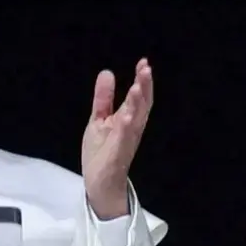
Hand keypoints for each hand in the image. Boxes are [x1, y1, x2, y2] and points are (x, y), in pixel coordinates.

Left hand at [82, 59, 152, 221]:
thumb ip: (103, 98)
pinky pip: (123, 140)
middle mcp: (132, 129)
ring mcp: (126, 142)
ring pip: (135, 120)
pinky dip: (126, 128)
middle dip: (144, 87)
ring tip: (137, 87)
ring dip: (137, 104)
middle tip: (146, 68)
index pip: (139, 97)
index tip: (143, 62)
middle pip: (142, 105)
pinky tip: (126, 116)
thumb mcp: (99, 119)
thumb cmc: (102, 151)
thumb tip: (107, 72)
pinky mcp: (117, 155)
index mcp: (128, 119)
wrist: (99, 183)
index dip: (142, 80)